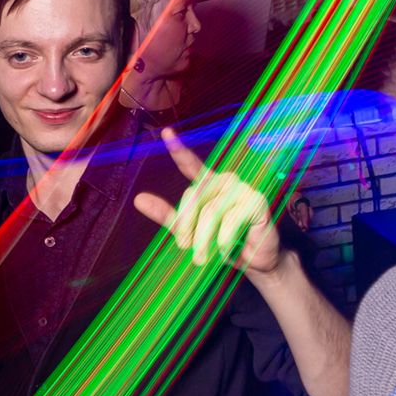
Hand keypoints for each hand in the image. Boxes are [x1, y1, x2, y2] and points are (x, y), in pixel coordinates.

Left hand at [133, 128, 282, 273]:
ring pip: (210, 211)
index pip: (191, 164)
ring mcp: (242, 188)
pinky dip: (224, 242)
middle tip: (185, 248)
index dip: (179, 149)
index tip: (166, 133)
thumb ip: (168, 216)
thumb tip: (139, 199)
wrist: (253, 262)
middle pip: (194, 196)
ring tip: (202, 258)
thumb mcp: (191, 232)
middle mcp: (225, 181)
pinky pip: (230, 220)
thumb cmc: (223, 245)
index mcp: (208, 185)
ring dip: (203, 240)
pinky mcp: (256, 201)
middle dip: (186, 226)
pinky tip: (225, 251)